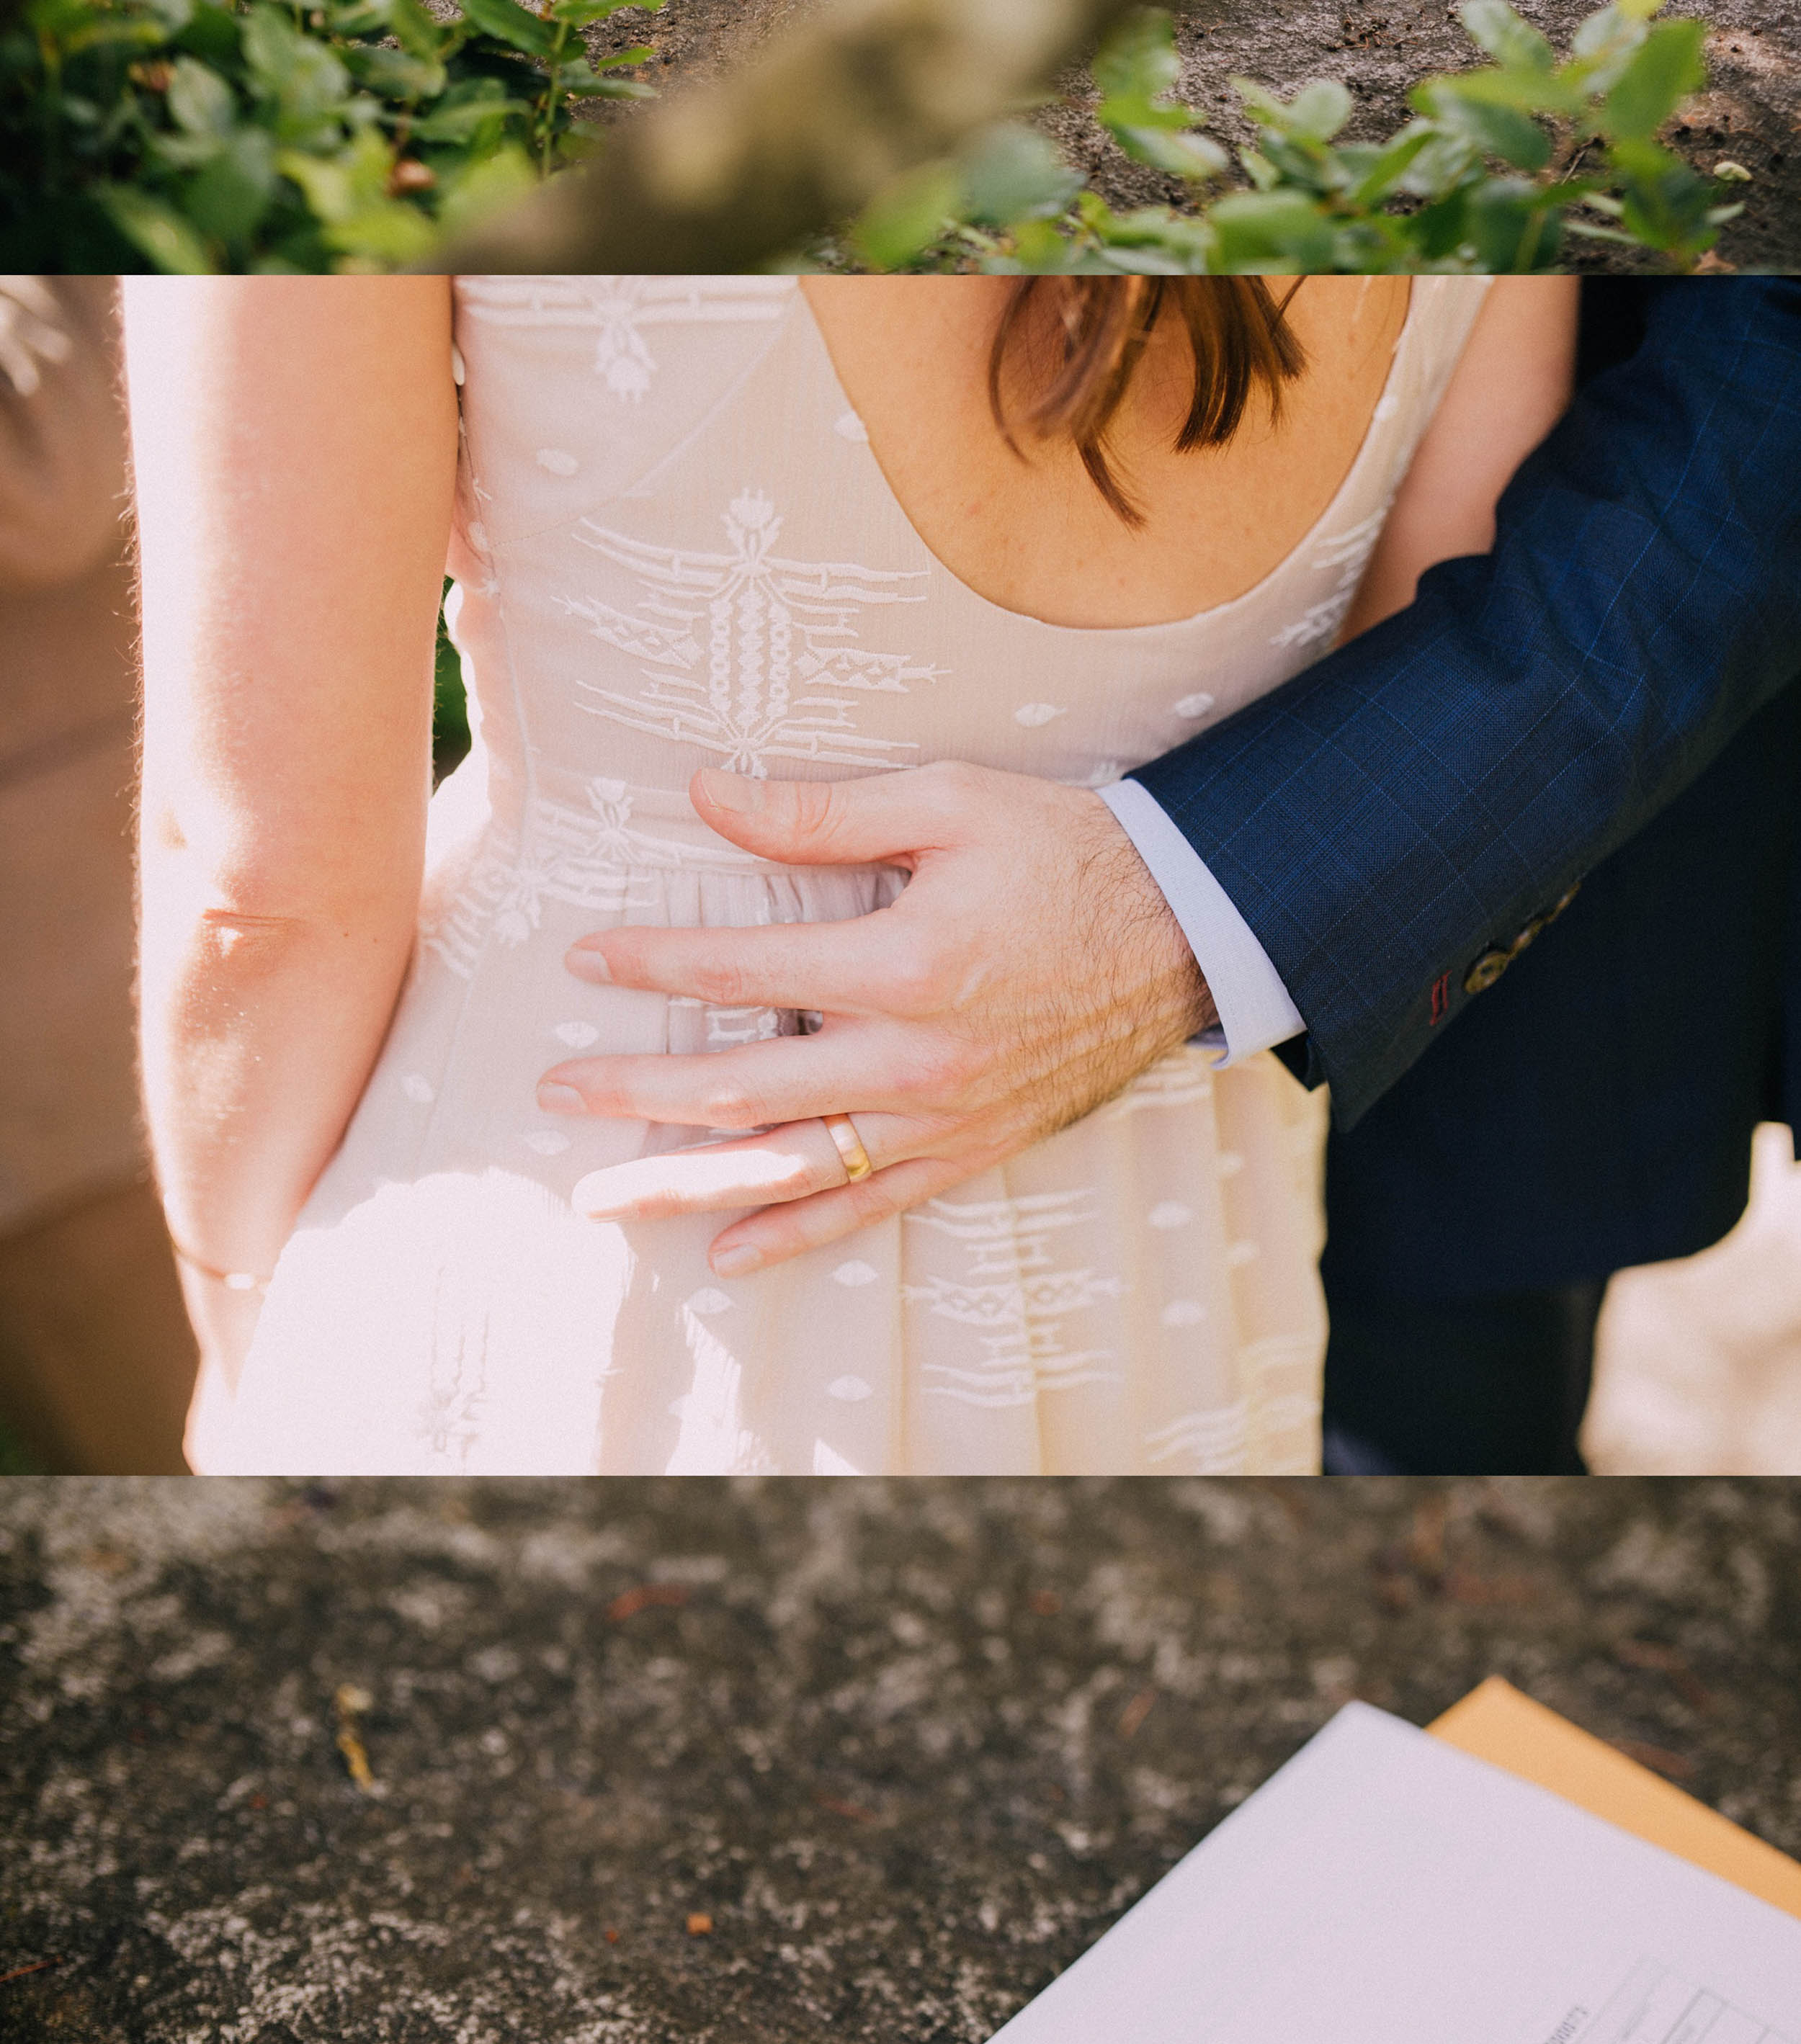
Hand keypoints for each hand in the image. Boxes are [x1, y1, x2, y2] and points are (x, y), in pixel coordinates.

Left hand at [534, 762, 1210, 1273]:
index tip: (585, 958)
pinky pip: (870, 1206)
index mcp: (901, 963)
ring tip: (602, 1198)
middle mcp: (914, 1057)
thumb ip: (820, 811)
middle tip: (555, 1096)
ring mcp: (942, 1115)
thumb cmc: (1063, 847)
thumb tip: (707, 791)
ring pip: (792, 1167)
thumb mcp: (947, 802)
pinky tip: (728, 1252)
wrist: (1188, 926)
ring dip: (689, 1184)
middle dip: (638, 1093)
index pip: (741, 970)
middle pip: (744, 1088)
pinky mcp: (973, 1147)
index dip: (653, 964)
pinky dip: (796, 1234)